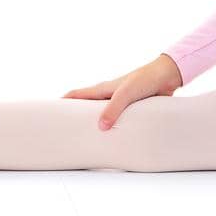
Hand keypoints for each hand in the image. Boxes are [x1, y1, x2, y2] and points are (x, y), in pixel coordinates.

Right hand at [63, 53, 185, 130]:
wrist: (167, 75)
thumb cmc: (145, 79)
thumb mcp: (127, 94)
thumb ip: (113, 109)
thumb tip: (100, 127)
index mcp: (102, 89)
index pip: (76, 94)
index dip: (61, 102)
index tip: (47, 112)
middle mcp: (108, 94)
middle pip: (85, 106)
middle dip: (74, 116)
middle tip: (64, 131)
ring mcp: (119, 101)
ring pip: (101, 114)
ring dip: (94, 124)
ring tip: (86, 139)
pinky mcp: (130, 107)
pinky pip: (116, 119)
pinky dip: (111, 127)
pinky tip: (112, 138)